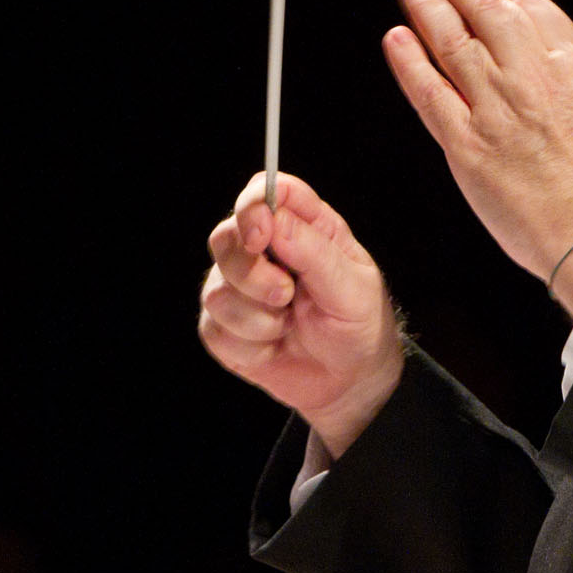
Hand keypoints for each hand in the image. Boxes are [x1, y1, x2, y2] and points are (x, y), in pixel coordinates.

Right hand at [199, 172, 403, 459]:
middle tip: (286, 295)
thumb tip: (273, 220)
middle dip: (251, 273)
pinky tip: (273, 347)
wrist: (349, 381)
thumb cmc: (358, 325)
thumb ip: (314, 252)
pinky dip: (249, 345)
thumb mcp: (353, 288)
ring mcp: (239, 286)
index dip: (254, 206)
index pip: (268, 191)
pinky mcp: (223, 324)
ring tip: (289, 325)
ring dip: (257, 317)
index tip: (261, 234)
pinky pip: (214, 328)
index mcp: (306, 226)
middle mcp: (266, 249)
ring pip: (215, 288)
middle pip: (227, 236)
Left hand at [382, 0, 572, 311]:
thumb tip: (546, 51)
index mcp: (571, 67)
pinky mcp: (467, 144)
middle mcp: (532, 79)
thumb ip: (570, 74)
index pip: (531, 9)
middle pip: (486, 10)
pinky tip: (396, 38)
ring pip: (452, 41)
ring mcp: (496, 109)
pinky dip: (409, 61)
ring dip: (425, 5)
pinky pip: (429, 91)